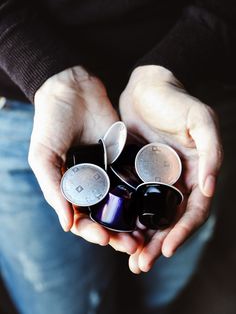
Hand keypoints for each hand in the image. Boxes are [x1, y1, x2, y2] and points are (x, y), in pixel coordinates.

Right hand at [28, 66, 139, 253]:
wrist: (73, 89)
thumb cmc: (51, 122)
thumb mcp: (43, 156)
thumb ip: (53, 188)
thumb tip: (65, 224)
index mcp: (69, 187)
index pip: (81, 219)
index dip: (92, 232)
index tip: (105, 239)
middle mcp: (90, 183)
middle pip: (105, 216)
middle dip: (117, 233)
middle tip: (132, 245)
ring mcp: (108, 171)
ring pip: (122, 203)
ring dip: (132, 220)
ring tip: (145, 234)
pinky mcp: (124, 157)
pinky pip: (134, 179)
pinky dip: (142, 194)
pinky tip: (152, 205)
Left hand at [119, 65, 222, 272]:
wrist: (147, 85)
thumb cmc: (177, 100)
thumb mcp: (201, 120)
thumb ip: (211, 153)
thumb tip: (209, 188)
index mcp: (195, 172)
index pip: (193, 210)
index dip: (182, 232)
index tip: (166, 250)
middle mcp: (176, 179)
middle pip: (170, 220)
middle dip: (157, 244)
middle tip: (141, 265)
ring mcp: (154, 177)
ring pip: (149, 215)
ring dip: (141, 238)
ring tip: (128, 258)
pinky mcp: (134, 171)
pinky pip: (131, 199)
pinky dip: (126, 217)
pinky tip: (116, 230)